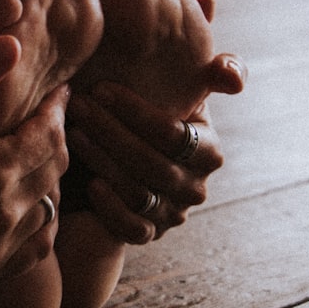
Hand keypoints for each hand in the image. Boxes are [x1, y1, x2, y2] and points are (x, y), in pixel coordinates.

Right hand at [0, 36, 69, 287]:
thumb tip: (14, 44)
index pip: (49, 136)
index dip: (56, 110)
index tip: (56, 94)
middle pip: (54, 170)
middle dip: (52, 140)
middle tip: (44, 120)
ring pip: (49, 206)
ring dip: (45, 178)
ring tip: (28, 154)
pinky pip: (37, 245)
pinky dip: (36, 219)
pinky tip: (20, 194)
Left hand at [65, 81, 227, 243]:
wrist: (124, 156)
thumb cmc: (149, 116)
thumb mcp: (182, 91)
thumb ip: (217, 73)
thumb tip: (235, 80)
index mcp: (208, 151)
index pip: (174, 134)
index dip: (136, 111)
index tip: (99, 88)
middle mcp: (195, 187)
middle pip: (152, 163)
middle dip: (110, 131)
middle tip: (78, 107)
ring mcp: (172, 214)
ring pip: (138, 192)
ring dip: (102, 161)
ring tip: (73, 133)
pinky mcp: (148, 234)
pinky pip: (132, 228)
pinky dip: (110, 207)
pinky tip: (89, 182)